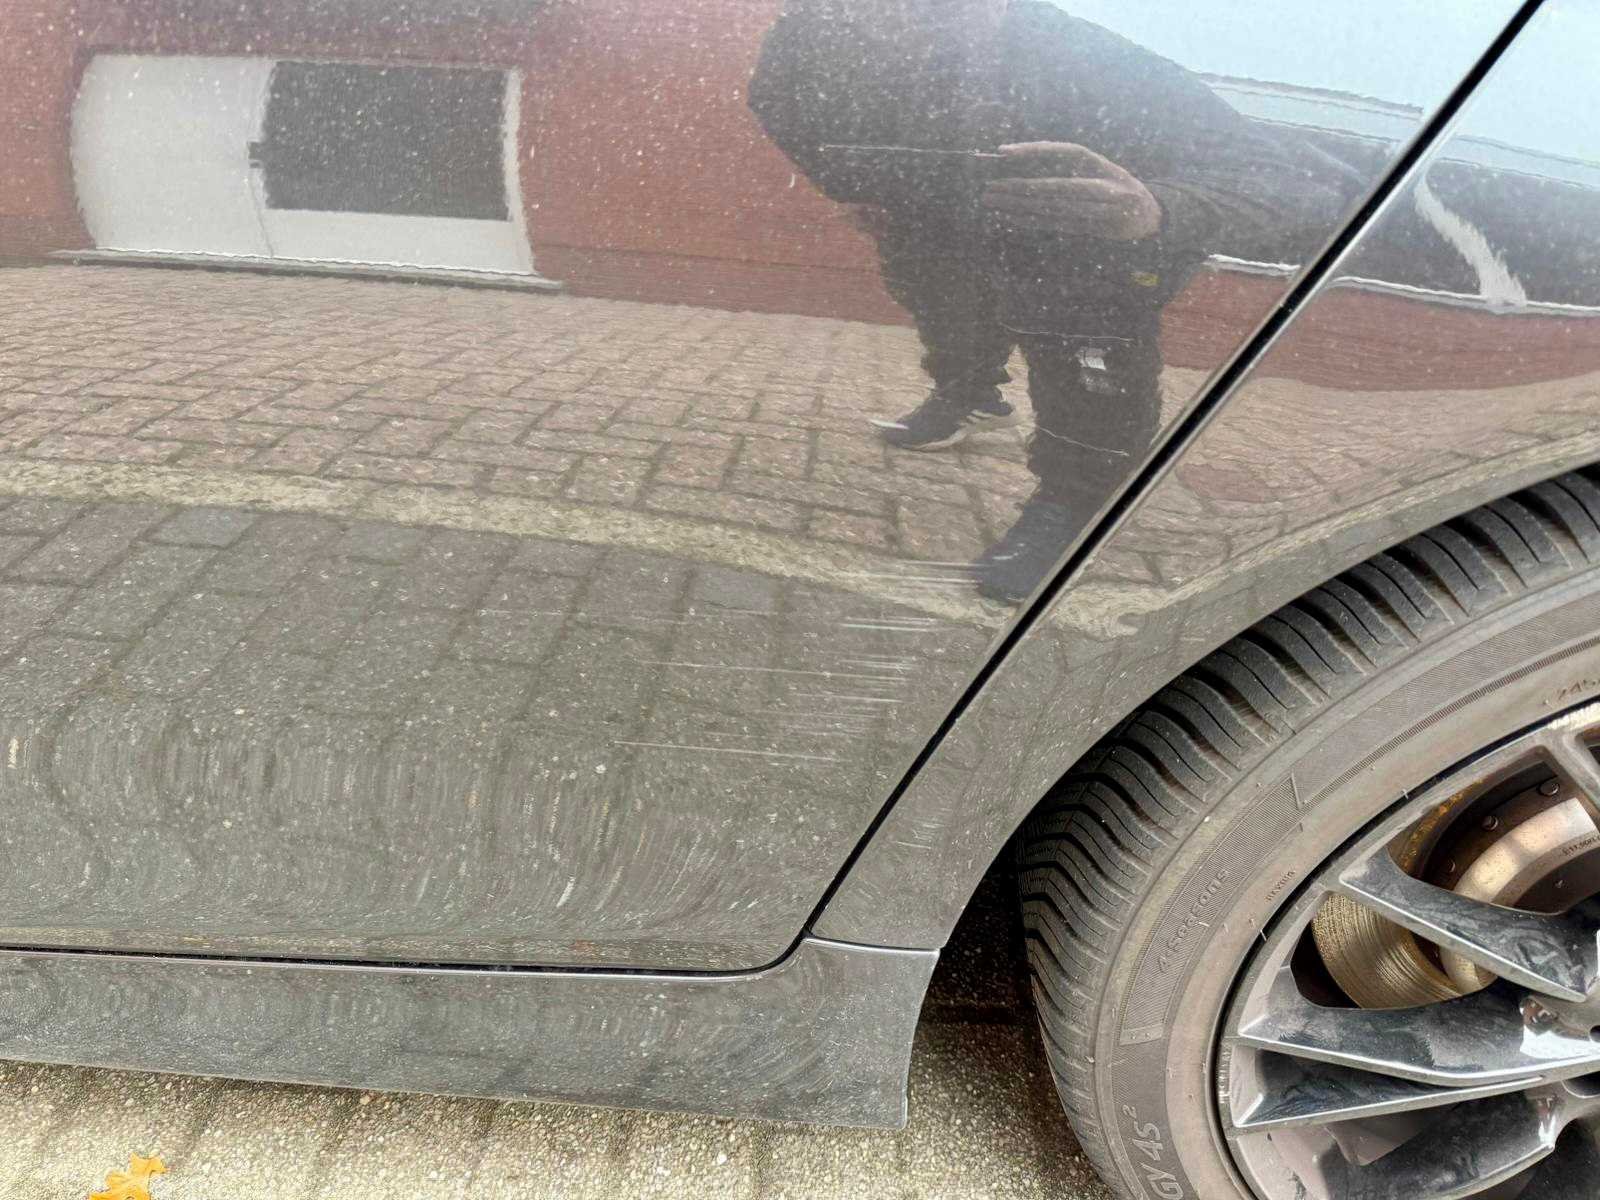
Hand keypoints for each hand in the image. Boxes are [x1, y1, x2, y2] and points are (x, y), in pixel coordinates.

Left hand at [983, 142, 1160, 240]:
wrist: (1151, 217)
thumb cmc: (1116, 188)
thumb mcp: (1100, 169)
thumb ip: (1068, 166)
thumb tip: (1022, 158)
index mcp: (1102, 164)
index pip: (1064, 152)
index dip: (1034, 150)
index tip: (1004, 152)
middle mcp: (1105, 185)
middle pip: (1056, 186)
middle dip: (1020, 187)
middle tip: (989, 187)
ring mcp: (1104, 210)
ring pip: (1055, 209)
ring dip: (1020, 208)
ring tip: (992, 203)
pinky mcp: (1098, 231)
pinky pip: (1058, 226)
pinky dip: (1032, 223)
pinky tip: (1010, 218)